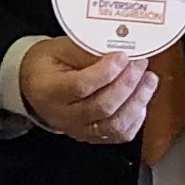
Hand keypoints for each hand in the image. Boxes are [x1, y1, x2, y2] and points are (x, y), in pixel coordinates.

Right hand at [19, 34, 154, 145]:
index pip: (81, 86)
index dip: (106, 72)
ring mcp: (79, 129)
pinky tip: (142, 99)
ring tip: (149, 80)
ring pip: (115, 125)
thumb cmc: (48, 64)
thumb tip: (118, 47)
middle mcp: (64, 115)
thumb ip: (86, 49)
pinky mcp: (92, 136)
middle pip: (103, 106)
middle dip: (128, 83)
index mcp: (50, 90)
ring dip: (138, 101)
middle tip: (140, 63)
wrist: (35, 86)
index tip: (122, 56)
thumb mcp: (59, 48)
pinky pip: (120, 135)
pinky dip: (136, 118)